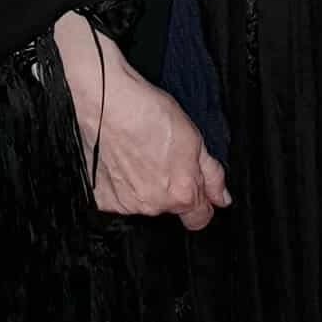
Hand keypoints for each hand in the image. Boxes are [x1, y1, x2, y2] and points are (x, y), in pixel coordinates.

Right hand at [53, 10, 230, 231]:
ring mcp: (124, 203)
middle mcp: (152, 205)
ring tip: (139, 153)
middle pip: (169, 207)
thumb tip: (222, 199)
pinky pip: (116, 198)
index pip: (199, 219)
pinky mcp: (100, 198)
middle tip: (162, 157)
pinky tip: (119, 160)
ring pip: (143, 202)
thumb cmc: (150, 114)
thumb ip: (212, 176)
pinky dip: (120, 184)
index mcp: (181, 194)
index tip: (196, 189)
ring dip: (144, 185)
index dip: (201, 203)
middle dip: (171, 187)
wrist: (108, 102)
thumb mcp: (196, 140)